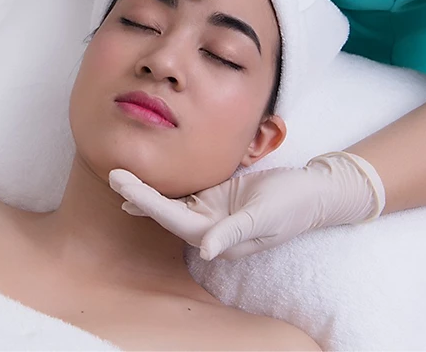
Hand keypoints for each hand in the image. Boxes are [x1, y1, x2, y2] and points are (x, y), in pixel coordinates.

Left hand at [109, 152, 384, 259]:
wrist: (313, 192)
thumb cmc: (292, 204)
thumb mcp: (264, 217)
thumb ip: (234, 233)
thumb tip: (205, 251)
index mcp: (219, 236)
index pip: (174, 219)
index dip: (147, 202)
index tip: (123, 187)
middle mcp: (211, 227)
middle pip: (166, 212)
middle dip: (139, 196)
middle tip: (113, 174)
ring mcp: (213, 212)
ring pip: (172, 204)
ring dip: (147, 193)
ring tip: (119, 178)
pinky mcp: (218, 196)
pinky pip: (186, 193)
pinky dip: (166, 189)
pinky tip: (145, 185)